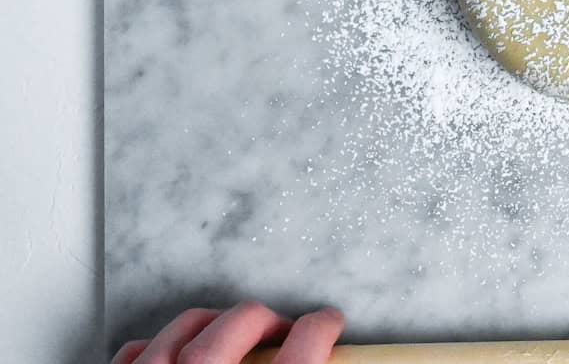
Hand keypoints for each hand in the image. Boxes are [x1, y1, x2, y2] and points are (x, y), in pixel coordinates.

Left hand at [111, 302, 343, 363]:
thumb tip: (322, 357)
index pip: (303, 351)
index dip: (322, 329)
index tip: (327, 323)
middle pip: (242, 323)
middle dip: (265, 318)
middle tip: (280, 328)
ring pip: (187, 328)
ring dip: (212, 324)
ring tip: (226, 336)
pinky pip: (136, 354)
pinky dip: (157, 348)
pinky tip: (172, 357)